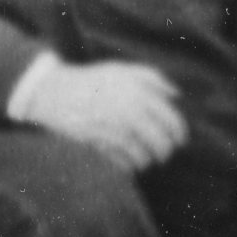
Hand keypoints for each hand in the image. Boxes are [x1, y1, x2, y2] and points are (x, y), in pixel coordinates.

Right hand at [21, 59, 186, 173]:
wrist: (55, 91)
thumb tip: (176, 95)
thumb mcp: (124, 70)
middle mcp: (130, 111)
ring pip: (142, 155)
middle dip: (165, 152)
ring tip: (146, 161)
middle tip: (164, 156)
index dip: (179, 134)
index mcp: (141, 94)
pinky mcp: (99, 142)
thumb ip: (154, 78)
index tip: (180, 142)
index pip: (171, 119)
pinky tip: (130, 165)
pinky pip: (122, 161)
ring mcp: (114, 127)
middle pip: (160, 141)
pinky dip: (129, 166)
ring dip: (146, 161)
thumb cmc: (93, 81)